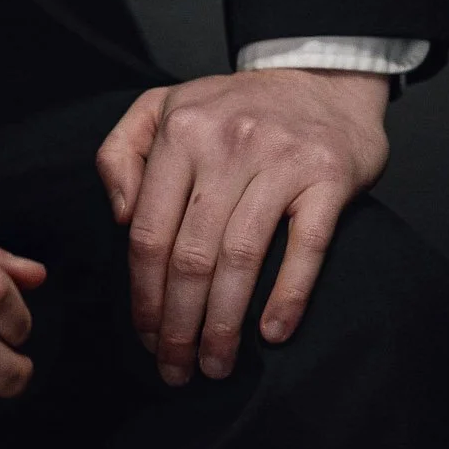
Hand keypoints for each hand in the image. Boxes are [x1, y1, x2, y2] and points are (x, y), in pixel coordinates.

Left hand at [96, 69, 389, 384]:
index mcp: (181, 130)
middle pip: (191, 254)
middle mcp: (228, 143)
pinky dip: (288, 296)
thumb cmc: (233, 108)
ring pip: (241, 258)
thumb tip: (120, 216)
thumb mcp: (163, 107)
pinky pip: (305, 247)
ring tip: (216, 364)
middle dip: (178, 323)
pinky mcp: (328, 177)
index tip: (144, 336)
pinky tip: (272, 334)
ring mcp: (281, 160)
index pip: (150, 230)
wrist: (321, 80)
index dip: (143, 294)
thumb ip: (122, 153)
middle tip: (175, 368)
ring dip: (225, 323)